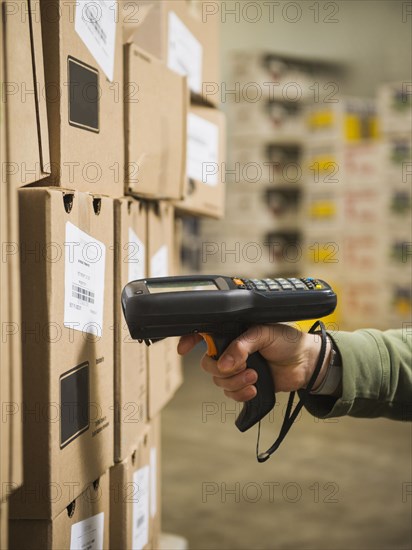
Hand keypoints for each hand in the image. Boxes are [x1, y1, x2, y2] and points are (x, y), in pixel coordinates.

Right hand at [177, 324, 331, 402]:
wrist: (306, 363)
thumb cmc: (287, 340)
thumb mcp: (265, 333)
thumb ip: (243, 345)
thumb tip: (225, 363)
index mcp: (233, 332)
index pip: (205, 334)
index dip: (190, 340)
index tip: (184, 349)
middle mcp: (232, 350)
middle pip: (209, 363)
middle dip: (223, 369)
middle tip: (243, 367)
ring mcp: (238, 368)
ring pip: (219, 381)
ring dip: (235, 382)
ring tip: (255, 377)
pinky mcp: (245, 384)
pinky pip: (231, 394)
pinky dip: (240, 394)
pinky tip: (254, 389)